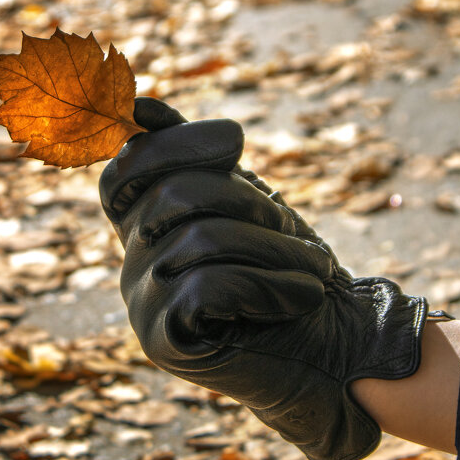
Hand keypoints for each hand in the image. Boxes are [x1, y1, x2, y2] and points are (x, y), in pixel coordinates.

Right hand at [100, 99, 427, 459]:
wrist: (332, 349)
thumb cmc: (290, 271)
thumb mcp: (246, 204)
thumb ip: (197, 164)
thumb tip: (140, 110)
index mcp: (148, 230)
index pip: (126, 168)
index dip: (174, 142)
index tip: (233, 141)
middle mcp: (131, 264)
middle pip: (171, 193)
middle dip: (247, 201)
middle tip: (293, 231)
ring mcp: (141, 304)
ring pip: (197, 238)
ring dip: (274, 249)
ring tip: (315, 271)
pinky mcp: (164, 343)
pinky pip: (205, 284)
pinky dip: (267, 285)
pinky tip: (298, 299)